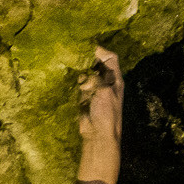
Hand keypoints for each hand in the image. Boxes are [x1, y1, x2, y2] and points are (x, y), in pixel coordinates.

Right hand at [76, 45, 123, 183]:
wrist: (98, 136)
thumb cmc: (106, 114)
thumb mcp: (105, 92)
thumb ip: (97, 78)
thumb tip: (85, 70)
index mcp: (116, 80)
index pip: (110, 58)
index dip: (100, 51)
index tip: (86, 47)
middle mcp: (106, 82)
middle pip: (98, 63)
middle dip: (87, 58)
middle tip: (74, 51)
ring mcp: (95, 89)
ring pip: (87, 72)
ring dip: (80, 67)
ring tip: (69, 60)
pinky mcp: (85, 97)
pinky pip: (80, 83)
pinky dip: (75, 78)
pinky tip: (67, 74)